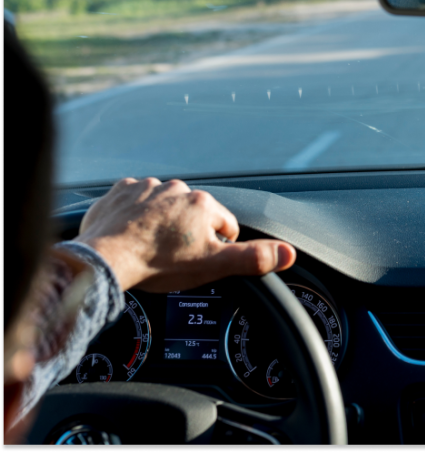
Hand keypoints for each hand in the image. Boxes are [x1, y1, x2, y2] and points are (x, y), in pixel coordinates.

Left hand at [75, 178, 295, 291]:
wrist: (106, 259)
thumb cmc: (158, 263)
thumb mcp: (213, 266)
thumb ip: (253, 258)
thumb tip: (288, 253)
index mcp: (204, 204)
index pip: (225, 226)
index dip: (216, 247)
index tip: (199, 260)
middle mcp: (178, 189)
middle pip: (195, 214)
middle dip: (188, 233)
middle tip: (173, 256)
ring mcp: (147, 187)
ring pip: (166, 206)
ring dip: (163, 222)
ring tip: (151, 245)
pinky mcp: (122, 190)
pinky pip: (136, 200)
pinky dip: (136, 214)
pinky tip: (133, 232)